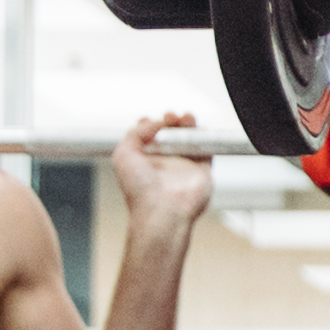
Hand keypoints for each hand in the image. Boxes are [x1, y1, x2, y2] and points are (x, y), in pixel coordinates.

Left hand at [107, 113, 213, 245]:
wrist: (162, 211)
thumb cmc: (140, 191)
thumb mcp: (123, 154)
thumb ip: (135, 133)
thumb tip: (154, 122)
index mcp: (144, 161)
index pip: (147, 137)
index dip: (149, 125)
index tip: (150, 121)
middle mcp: (164, 163)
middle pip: (170, 134)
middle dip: (170, 121)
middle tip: (169, 118)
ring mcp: (183, 166)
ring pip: (188, 138)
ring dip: (187, 124)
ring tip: (184, 118)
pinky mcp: (201, 170)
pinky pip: (206, 147)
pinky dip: (204, 135)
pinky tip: (197, 128)